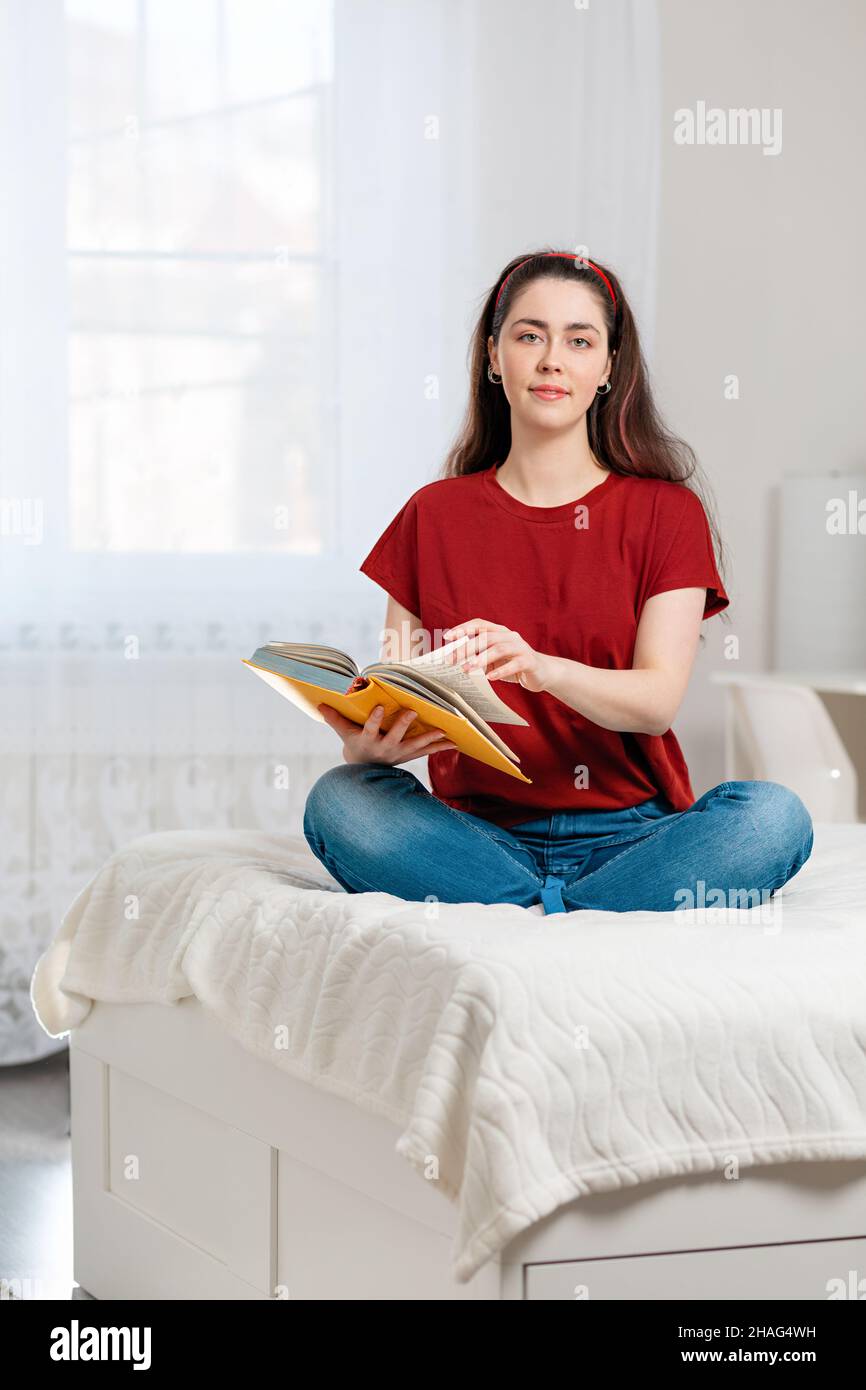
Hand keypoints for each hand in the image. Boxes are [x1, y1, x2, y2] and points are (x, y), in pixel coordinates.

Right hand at [317, 703, 457, 765]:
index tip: (380, 707)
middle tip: (412, 712)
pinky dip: (440, 748)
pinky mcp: (409, 756)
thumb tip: (319, 703)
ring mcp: (399, 754)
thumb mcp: (344, 732)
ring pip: (414, 745)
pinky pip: (426, 752)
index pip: (370, 729)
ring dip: (429, 738)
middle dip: (403, 725)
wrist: (365, 770)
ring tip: (442, 731)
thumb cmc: (355, 744)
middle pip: (395, 736)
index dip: (375, 719)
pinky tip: (455, 743)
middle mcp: (384, 748)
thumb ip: (334, 718)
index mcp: (368, 740)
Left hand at [441, 620, 551, 692]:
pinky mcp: (529, 661)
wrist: (543, 673)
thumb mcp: (495, 659)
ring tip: (467, 669)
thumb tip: (456, 659)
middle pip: (486, 637)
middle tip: (452, 659)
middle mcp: (510, 636)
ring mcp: (521, 648)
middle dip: (467, 648)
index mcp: (500, 632)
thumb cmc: (514, 665)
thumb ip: (479, 656)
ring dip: (481, 659)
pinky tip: (490, 677)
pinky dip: (501, 670)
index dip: (464, 628)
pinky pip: (514, 664)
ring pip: (499, 649)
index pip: (480, 624)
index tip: (448, 637)